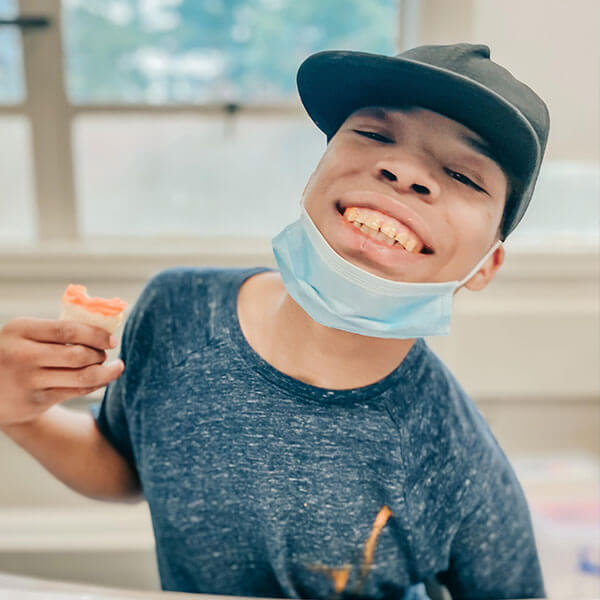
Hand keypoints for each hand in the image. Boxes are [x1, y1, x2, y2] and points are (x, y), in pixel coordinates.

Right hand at [0, 317, 124, 426]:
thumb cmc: (17, 353)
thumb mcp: (24, 335)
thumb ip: (56, 330)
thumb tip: (105, 330)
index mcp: (20, 330)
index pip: (68, 330)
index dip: (96, 334)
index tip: (112, 339)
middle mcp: (22, 355)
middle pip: (77, 355)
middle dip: (100, 354)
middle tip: (106, 354)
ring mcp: (28, 380)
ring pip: (82, 377)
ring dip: (105, 372)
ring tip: (114, 367)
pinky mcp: (35, 401)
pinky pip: (76, 391)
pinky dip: (95, 384)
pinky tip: (101, 379)